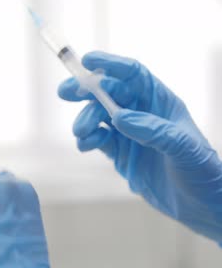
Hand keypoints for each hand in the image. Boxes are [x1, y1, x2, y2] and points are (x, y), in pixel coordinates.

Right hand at [58, 51, 221, 242]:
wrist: (201, 206)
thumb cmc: (202, 172)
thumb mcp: (184, 148)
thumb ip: (152, 130)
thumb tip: (119, 117)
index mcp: (161, 102)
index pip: (133, 75)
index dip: (110, 65)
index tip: (87, 60)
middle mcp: (142, 113)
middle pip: (109, 92)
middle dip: (85, 89)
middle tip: (65, 92)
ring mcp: (129, 133)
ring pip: (98, 115)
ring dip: (85, 119)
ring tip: (81, 132)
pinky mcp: (119, 153)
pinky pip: (96, 138)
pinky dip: (87, 139)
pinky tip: (86, 145)